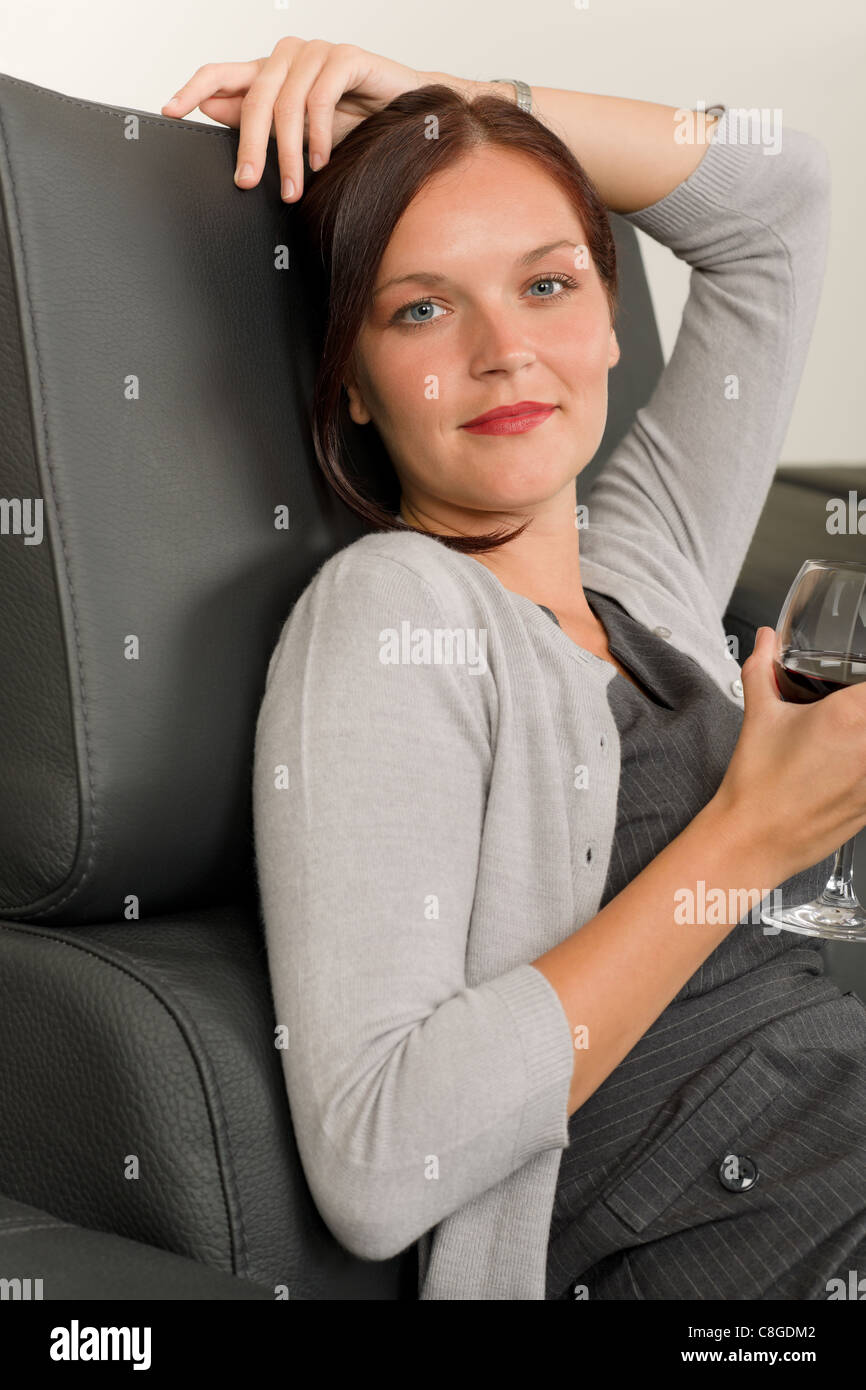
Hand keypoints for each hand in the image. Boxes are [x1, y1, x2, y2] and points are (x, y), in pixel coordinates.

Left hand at [161, 37, 452, 201]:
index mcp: (271, 72)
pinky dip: (318, 135)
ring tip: (292, 188)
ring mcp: (316, 53)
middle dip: (250, 146)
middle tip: (248, 182)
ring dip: (288, 153)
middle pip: (255, 98)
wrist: (408, 115)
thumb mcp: (298, 133)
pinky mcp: (345, 56)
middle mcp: (288, 56)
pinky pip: (320, 97)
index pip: (222, 73)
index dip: (193, 89)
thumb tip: (212, 113)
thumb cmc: (355, 123)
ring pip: (287, 103)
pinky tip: (321, 160)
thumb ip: (258, 121)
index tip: (171, 110)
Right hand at [712, 625, 865, 879]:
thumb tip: (766, 641)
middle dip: (861, 710)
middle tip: (846, 713)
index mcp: (848, 715)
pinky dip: (861, 769)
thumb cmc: (757, 785)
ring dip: (861, 738)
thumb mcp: (759, 715)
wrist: (753, 840)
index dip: (861, 682)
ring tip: (842, 744)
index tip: (852, 688)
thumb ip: (763, 669)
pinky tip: (843, 769)